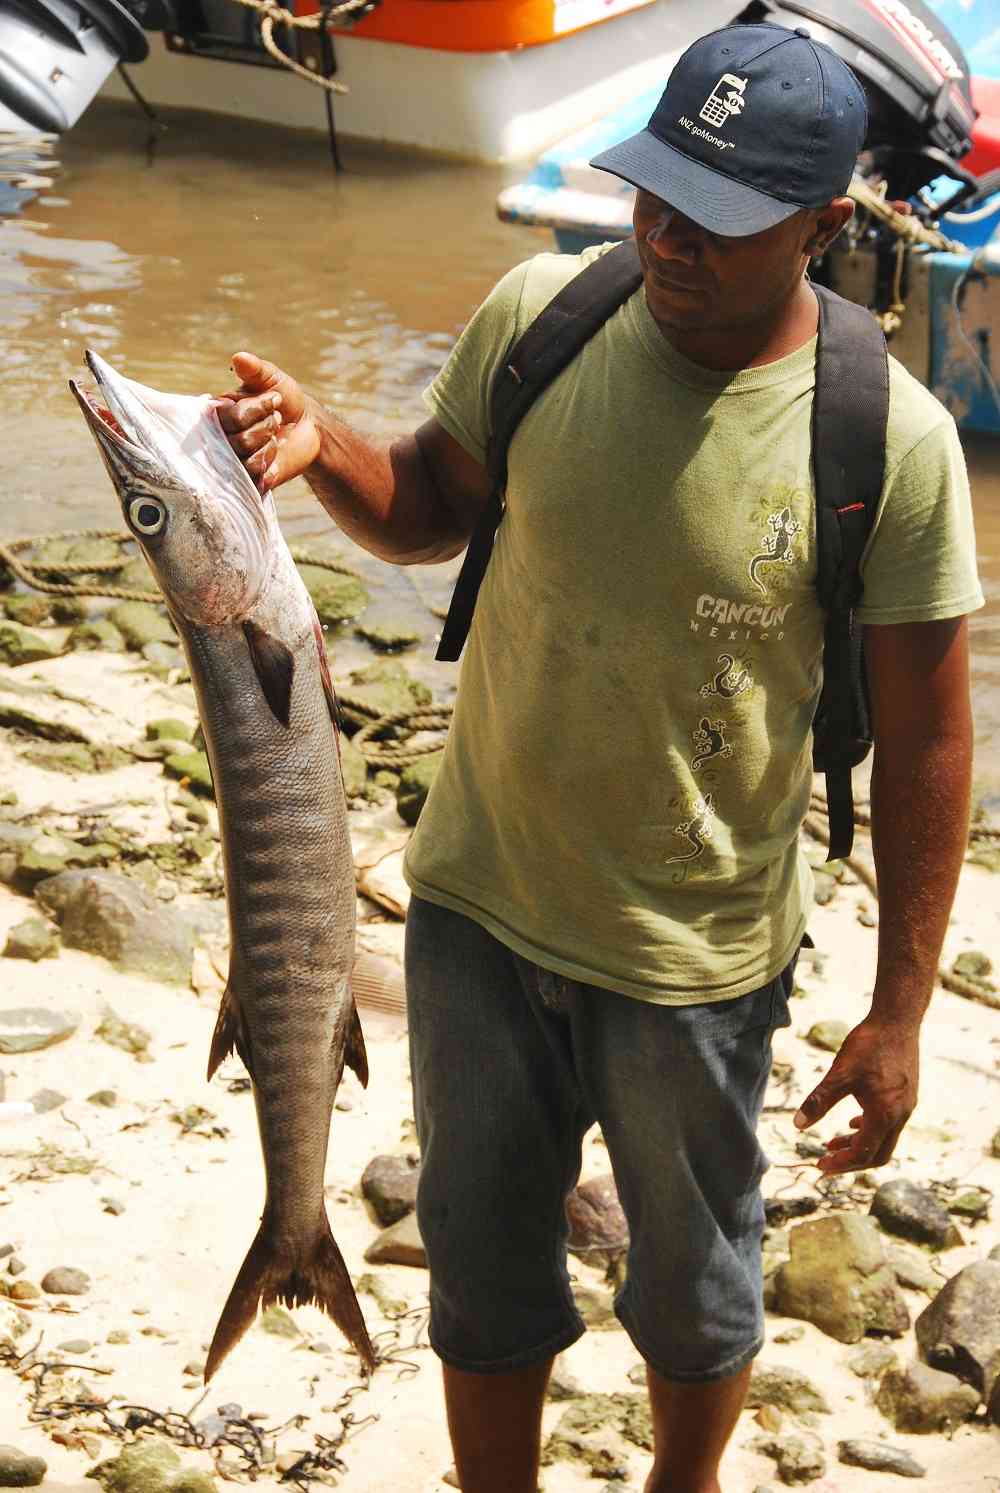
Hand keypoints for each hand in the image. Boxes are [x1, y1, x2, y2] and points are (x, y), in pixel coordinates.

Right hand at [216, 351, 320, 491]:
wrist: (308, 427)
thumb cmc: (284, 399)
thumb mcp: (272, 379)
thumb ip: (255, 369)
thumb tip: (238, 357)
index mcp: (220, 412)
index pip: (229, 417)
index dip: (256, 410)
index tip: (274, 400)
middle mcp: (220, 437)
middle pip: (238, 440)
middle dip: (265, 426)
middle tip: (276, 419)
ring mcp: (233, 460)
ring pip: (246, 458)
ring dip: (268, 444)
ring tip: (274, 435)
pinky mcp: (246, 479)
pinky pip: (253, 477)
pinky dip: (269, 463)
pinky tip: (275, 454)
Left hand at [793, 1015, 918, 1173]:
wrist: (897, 1020)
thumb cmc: (869, 1045)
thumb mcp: (839, 1073)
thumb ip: (819, 1101)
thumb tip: (797, 1125)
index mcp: (885, 1114)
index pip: (863, 1153)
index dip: (841, 1163)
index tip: (820, 1165)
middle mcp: (900, 1116)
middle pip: (878, 1155)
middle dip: (850, 1161)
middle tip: (825, 1162)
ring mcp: (906, 1106)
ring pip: (884, 1139)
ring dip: (859, 1145)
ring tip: (831, 1143)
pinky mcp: (906, 1096)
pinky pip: (889, 1124)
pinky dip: (870, 1129)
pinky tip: (853, 1123)